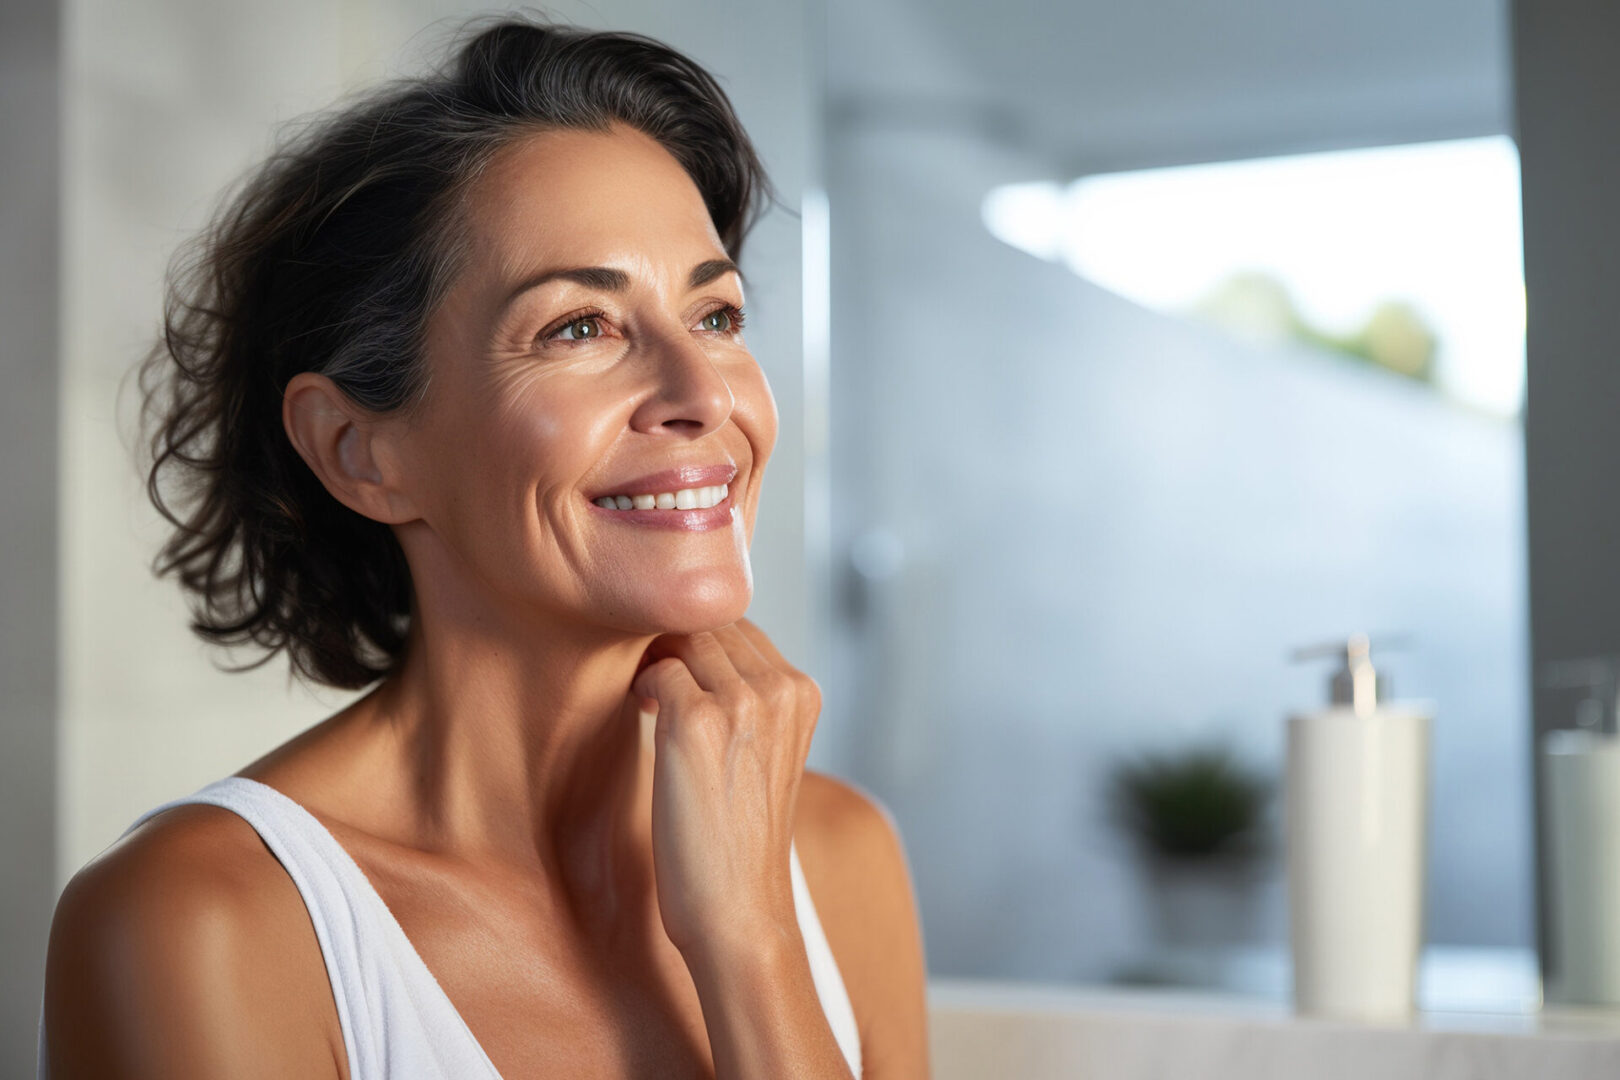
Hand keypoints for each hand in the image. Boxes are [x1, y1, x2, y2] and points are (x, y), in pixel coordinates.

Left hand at [630, 618, 821, 956]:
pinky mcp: (697, 721)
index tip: (683, 675)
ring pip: (685, 639)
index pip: (742, 626)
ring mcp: (743, 702)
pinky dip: (646, 688)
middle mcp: (782, 690)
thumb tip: (694, 648)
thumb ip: (750, 697)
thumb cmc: (741, 840)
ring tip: (655, 704)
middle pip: (712, 624)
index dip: (703, 643)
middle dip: (677, 645)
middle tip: (658, 688)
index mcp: (805, 693)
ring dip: (660, 663)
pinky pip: (659, 670)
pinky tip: (647, 717)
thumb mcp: (767, 753)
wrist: (739, 910)